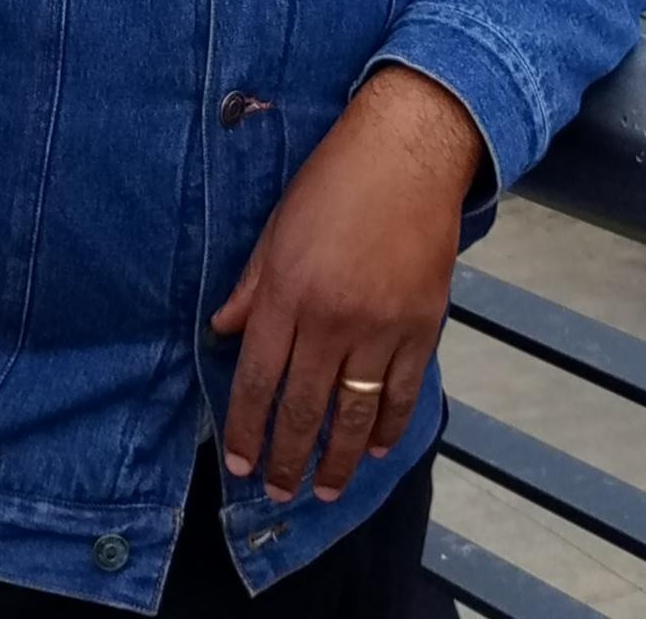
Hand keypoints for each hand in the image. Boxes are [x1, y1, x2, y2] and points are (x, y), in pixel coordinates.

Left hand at [210, 65, 480, 504]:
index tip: (239, 462)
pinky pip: (402, 394)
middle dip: (288, 458)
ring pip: (354, 414)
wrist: (408, 153)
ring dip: (336, 461)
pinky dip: (388, 429)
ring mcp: (381, 327)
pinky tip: (372, 450)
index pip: (257, 377)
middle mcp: (331, 319)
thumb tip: (223, 333)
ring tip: (323, 491)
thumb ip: (252, 286)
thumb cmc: (334, 181)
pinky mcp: (421, 327)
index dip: (246, 426)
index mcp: (288, 291)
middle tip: (277, 492)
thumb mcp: (277, 226)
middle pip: (304, 407)